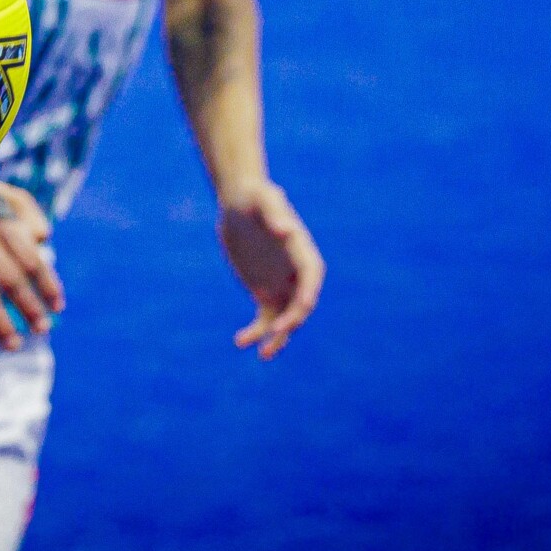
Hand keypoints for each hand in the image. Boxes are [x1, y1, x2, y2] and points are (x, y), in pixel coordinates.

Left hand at [222, 181, 322, 359]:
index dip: (308, 294)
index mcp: (302, 252)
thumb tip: (287, 232)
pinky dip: (256, 332)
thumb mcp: (264, 198)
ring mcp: (282, 285)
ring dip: (276, 338)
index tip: (301, 309)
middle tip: (275, 334)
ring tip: (262, 354)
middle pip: (301, 304)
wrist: (238, 203)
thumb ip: (275, 214)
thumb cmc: (254, 196)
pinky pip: (265, 319)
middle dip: (291, 321)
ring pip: (285, 319)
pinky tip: (240, 342)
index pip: (311, 277)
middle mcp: (296, 273)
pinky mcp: (264, 292)